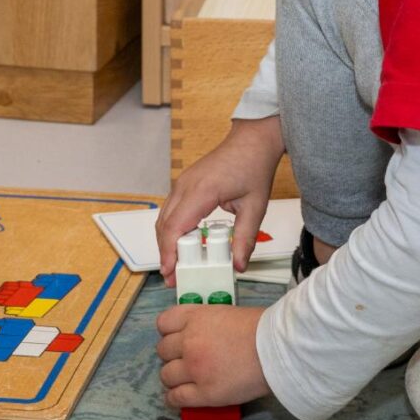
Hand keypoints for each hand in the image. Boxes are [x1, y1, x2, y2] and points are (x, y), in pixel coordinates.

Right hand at [156, 116, 285, 281]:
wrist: (251, 141)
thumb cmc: (254, 168)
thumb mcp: (256, 207)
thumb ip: (245, 238)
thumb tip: (239, 266)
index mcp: (202, 191)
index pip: (176, 227)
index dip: (169, 252)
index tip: (170, 272)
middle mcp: (185, 186)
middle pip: (164, 225)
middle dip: (165, 253)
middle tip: (172, 278)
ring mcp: (182, 183)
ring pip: (164, 218)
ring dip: (166, 242)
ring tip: (174, 266)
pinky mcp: (184, 184)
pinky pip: (170, 210)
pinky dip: (170, 230)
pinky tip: (180, 245)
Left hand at [157, 303, 269, 406]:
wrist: (276, 349)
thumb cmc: (260, 329)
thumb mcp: (226, 313)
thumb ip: (207, 323)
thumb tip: (203, 336)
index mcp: (195, 318)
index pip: (164, 323)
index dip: (169, 332)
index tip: (177, 338)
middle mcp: (189, 342)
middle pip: (163, 350)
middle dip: (173, 355)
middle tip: (186, 360)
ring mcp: (194, 369)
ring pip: (166, 375)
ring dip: (173, 377)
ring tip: (185, 380)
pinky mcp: (204, 394)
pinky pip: (176, 398)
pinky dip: (174, 399)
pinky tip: (179, 398)